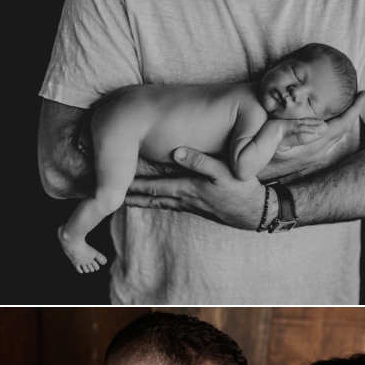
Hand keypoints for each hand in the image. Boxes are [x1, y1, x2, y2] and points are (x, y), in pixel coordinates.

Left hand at [124, 148, 265, 228]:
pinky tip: (150, 200)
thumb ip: (201, 161)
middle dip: (130, 193)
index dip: (133, 183)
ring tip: (123, 198)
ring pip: (157, 202)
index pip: (153, 186)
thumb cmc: (242, 191)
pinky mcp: (195, 207)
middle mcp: (184, 199)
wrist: (256, 212)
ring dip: (139, 200)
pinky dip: (155, 202)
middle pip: (150, 196)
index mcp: (187, 188)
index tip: (116, 179)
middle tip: (108, 192)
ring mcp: (189, 205)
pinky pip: (168, 204)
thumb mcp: (224, 172)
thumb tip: (177, 151)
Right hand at [266, 90, 364, 180]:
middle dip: (351, 112)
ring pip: (333, 135)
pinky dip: (329, 126)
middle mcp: (317, 151)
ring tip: (344, 104)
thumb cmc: (259, 156)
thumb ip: (296, 131)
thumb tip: (323, 126)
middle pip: (341, 129)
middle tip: (357, 95)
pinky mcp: (303, 158)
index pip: (342, 125)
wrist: (248, 179)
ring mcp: (310, 156)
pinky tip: (323, 120)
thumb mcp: (274, 142)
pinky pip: (324, 139)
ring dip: (340, 119)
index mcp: (314, 144)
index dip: (355, 108)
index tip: (364, 93)